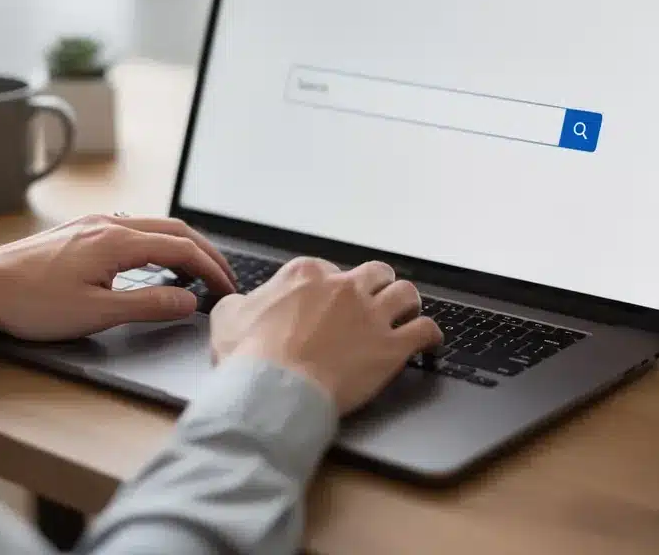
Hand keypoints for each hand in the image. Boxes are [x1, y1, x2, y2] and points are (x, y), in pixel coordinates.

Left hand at [0, 215, 235, 340]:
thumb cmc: (30, 303)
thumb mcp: (96, 313)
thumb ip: (147, 306)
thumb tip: (189, 302)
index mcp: (117, 241)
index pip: (182, 249)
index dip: (211, 269)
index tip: (228, 289)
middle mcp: (108, 224)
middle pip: (174, 230)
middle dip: (205, 253)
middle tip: (222, 278)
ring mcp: (92, 225)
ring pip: (153, 227)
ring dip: (181, 246)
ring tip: (196, 272)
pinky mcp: (79, 232)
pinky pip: (132, 229)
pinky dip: (157, 244)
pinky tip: (153, 263)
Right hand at [210, 258, 442, 413]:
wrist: (273, 389)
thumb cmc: (249, 357)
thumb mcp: (228, 318)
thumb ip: (238, 304)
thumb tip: (239, 304)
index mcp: (306, 276)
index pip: (327, 268)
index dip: (328, 287)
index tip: (327, 302)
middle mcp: (344, 288)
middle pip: (375, 273)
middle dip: (376, 285)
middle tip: (372, 301)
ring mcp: (370, 316)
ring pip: (406, 293)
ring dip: (407, 303)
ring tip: (405, 314)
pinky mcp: (390, 348)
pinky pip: (425, 331)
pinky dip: (430, 336)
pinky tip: (429, 343)